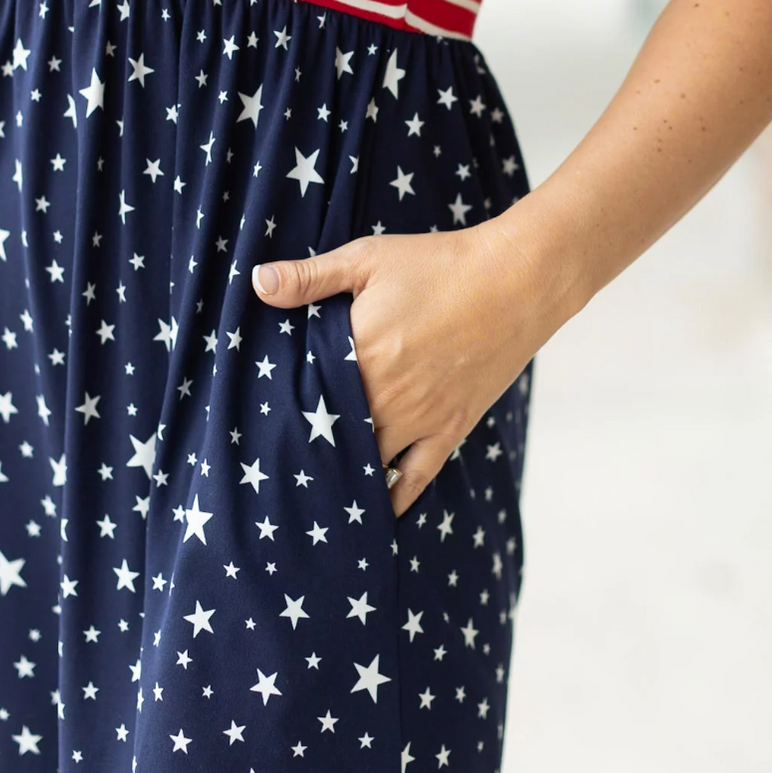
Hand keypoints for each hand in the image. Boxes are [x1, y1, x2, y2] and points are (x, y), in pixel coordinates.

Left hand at [251, 221, 561, 517]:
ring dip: (341, 477)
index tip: (255, 426)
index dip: (279, 412)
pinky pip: (416, 479)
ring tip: (310, 496)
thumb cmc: (439, 264)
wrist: (516, 280)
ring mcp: (420, 418)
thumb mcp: (368, 259)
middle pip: (332, 437)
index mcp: (359, 353)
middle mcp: (385, 396)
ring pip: (368, 464)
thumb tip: (258, 282)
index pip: (305, 396)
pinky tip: (372, 514)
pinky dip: (391, 499)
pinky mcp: (450, 428)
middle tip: (274, 469)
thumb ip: (310, 277)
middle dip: (305, 450)